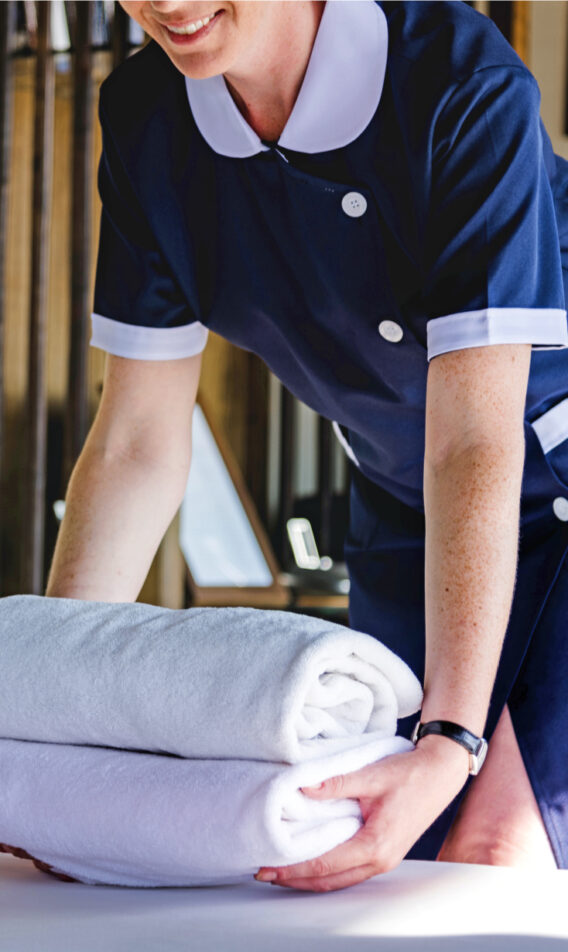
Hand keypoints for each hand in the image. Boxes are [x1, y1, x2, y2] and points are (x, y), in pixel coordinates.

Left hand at [255, 736, 469, 891]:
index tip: (267, 868)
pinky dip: (327, 872)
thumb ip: (337, 783)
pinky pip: (350, 872)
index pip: (324, 864)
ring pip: (339, 881)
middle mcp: (380, 860)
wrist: (440, 774)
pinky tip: (312, 864)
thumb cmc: (410, 773)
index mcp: (375, 845)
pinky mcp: (385, 854)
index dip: (293, 868)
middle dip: (295, 880)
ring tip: (282, 871)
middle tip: (264, 873)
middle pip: (329, 881)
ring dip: (309, 879)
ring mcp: (384, 860)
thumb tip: (303, 788)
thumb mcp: (372, 774)